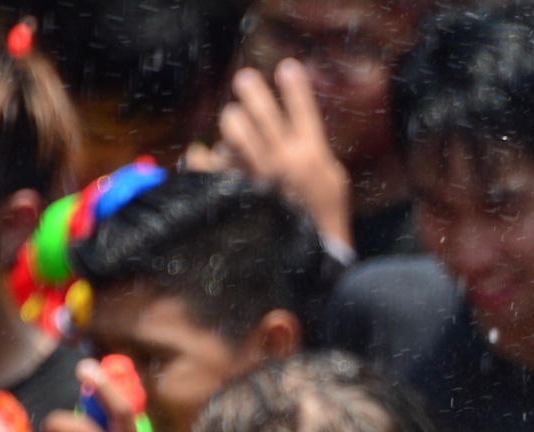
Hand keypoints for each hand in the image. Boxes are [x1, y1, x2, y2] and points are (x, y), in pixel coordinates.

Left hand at [217, 61, 351, 249]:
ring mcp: (254, 175)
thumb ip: (315, 151)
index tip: (287, 68)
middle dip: (251, 90)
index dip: (294, 85)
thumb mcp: (332, 183)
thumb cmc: (321, 221)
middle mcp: (281, 160)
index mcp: (311, 156)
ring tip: (235, 128)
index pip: (303, 109)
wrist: (304, 262)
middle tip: (245, 81)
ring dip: (232, 123)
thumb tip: (296, 124)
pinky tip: (203, 155)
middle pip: (258, 108)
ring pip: (233, 126)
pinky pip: (204, 159)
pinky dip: (202, 156)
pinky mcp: (229, 191)